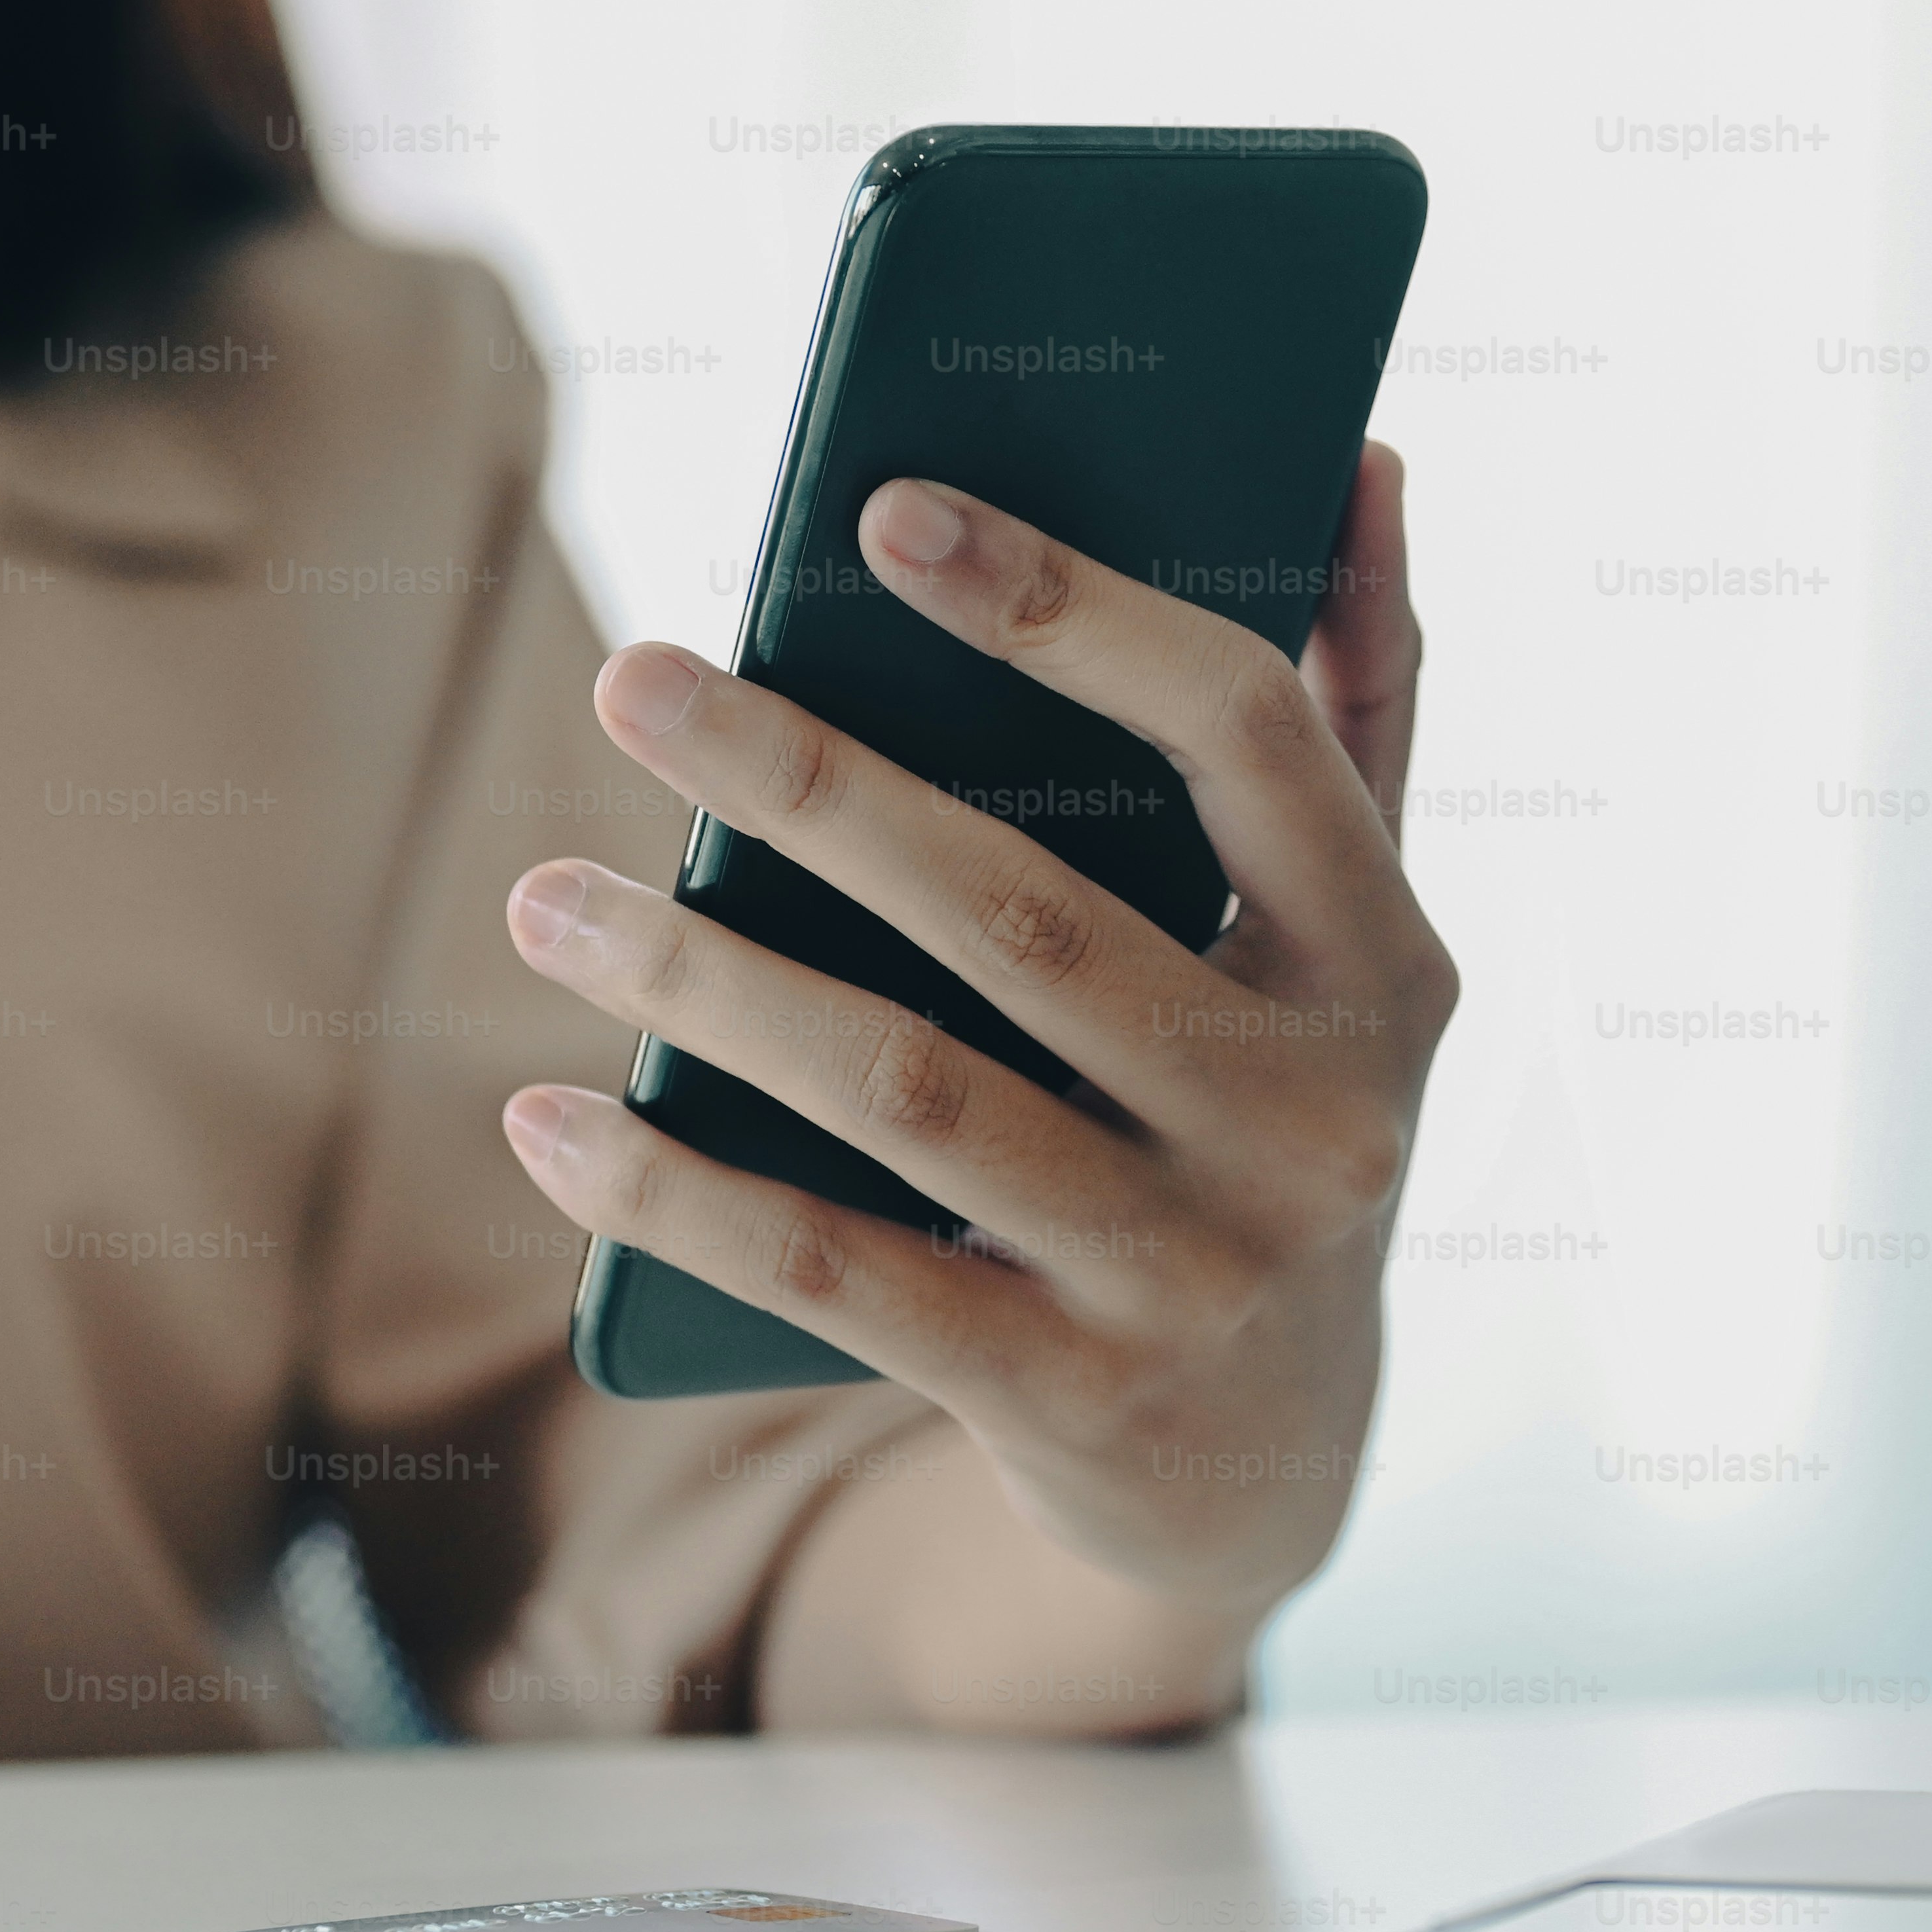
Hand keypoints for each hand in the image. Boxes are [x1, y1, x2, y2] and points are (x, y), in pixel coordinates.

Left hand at [497, 453, 1453, 1612]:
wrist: (1269, 1476)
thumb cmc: (1274, 1119)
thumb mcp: (1349, 940)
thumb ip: (1359, 706)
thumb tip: (1357, 455)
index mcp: (1386, 962)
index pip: (1241, 734)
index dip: (1070, 609)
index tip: (883, 510)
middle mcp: (1314, 1120)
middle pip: (1024, 914)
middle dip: (809, 783)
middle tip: (632, 676)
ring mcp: (1194, 1272)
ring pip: (903, 1093)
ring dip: (700, 985)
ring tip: (545, 897)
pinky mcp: (1068, 1401)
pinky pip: (835, 1274)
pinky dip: (675, 1191)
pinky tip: (548, 1114)